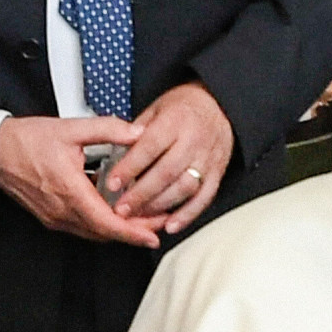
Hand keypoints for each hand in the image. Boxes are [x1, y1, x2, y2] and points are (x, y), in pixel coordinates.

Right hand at [0, 113, 156, 244]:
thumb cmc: (26, 141)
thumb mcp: (70, 128)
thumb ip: (107, 129)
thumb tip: (137, 132)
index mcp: (69, 191)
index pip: (106, 223)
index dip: (132, 233)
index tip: (153, 236)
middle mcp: (61, 211)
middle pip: (104, 233)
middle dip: (134, 232)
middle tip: (159, 224)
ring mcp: (55, 217)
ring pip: (94, 233)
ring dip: (118, 230)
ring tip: (143, 219)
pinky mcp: (51, 217)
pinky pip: (82, 227)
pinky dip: (102, 224)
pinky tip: (115, 212)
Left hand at [98, 80, 235, 226]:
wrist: (219, 105)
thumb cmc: (182, 108)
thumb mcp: (155, 109)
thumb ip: (136, 133)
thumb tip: (114, 157)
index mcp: (175, 121)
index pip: (150, 147)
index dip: (130, 167)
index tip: (112, 183)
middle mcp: (194, 140)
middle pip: (166, 172)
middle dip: (141, 194)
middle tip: (121, 209)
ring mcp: (208, 159)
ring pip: (185, 188)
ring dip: (160, 206)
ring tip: (139, 217)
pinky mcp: (218, 174)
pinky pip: (204, 198)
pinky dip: (187, 215)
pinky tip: (170, 226)